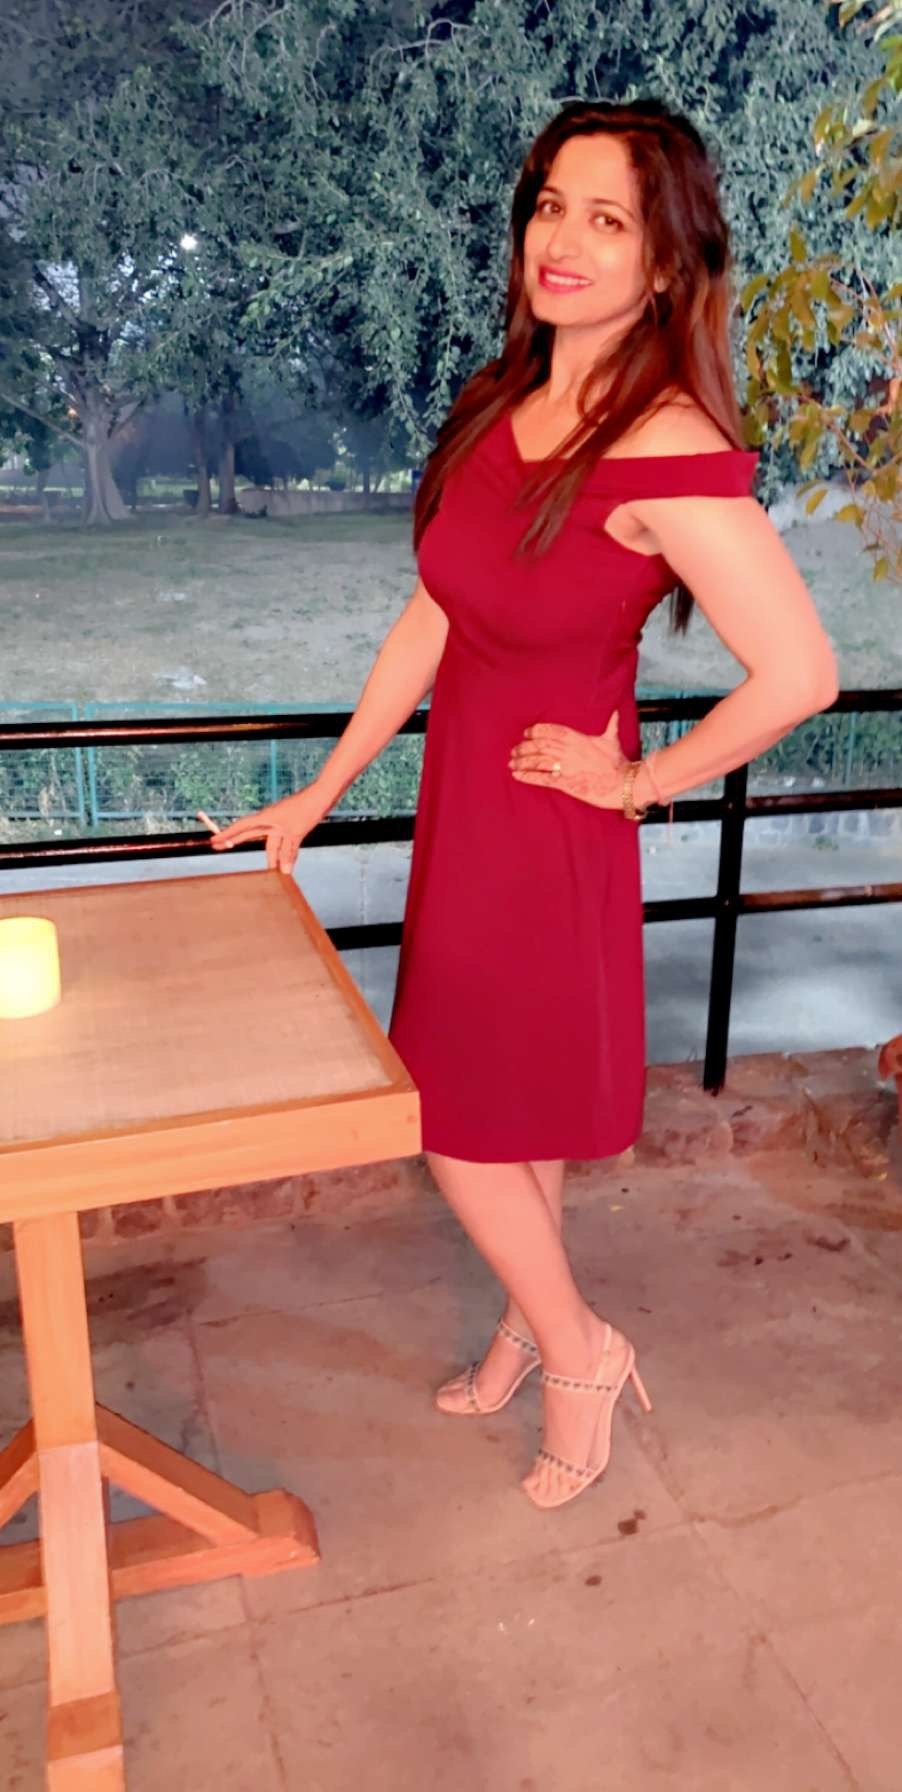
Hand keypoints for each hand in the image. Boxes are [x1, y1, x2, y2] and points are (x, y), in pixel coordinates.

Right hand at [209, 784, 328, 873]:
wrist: (322, 795)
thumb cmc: (306, 810)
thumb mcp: (295, 833)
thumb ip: (288, 853)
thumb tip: (284, 872)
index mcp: (266, 818)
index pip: (242, 827)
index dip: (227, 834)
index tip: (214, 841)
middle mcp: (270, 820)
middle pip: (249, 833)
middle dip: (235, 841)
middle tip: (218, 848)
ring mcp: (281, 822)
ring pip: (272, 842)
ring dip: (272, 856)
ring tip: (271, 872)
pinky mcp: (292, 825)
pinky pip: (285, 842)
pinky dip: (285, 853)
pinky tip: (287, 865)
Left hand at [508, 710, 629, 811]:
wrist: (623, 783)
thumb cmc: (618, 762)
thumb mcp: (612, 740)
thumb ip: (610, 726)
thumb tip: (615, 713)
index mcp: (578, 739)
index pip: (552, 731)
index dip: (536, 731)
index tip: (526, 733)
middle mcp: (569, 751)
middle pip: (540, 745)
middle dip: (525, 747)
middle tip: (514, 750)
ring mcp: (566, 767)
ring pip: (538, 761)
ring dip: (523, 761)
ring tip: (512, 763)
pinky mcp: (566, 783)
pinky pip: (542, 779)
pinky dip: (528, 776)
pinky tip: (517, 775)